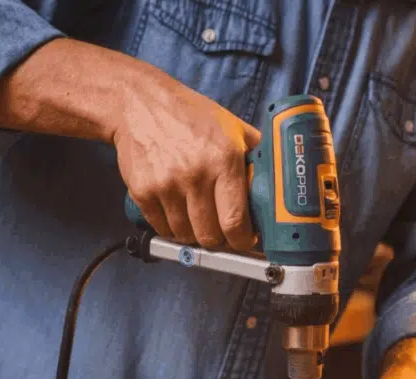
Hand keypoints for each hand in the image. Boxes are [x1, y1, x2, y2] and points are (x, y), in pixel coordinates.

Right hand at [113, 72, 259, 249]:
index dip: (243, 240)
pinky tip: (177, 212)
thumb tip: (276, 186)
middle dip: (220, 239)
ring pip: (185, 236)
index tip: (245, 239)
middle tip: (222, 230)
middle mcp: (195, 175)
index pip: (235, 222)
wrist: (139, 102)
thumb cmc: (190, 115)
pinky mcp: (142, 191)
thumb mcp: (232, 127)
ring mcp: (166, 185)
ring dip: (194, 234)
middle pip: (210, 236)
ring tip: (198, 218)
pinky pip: (161, 228)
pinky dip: (171, 227)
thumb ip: (255, 156)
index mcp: (224, 160)